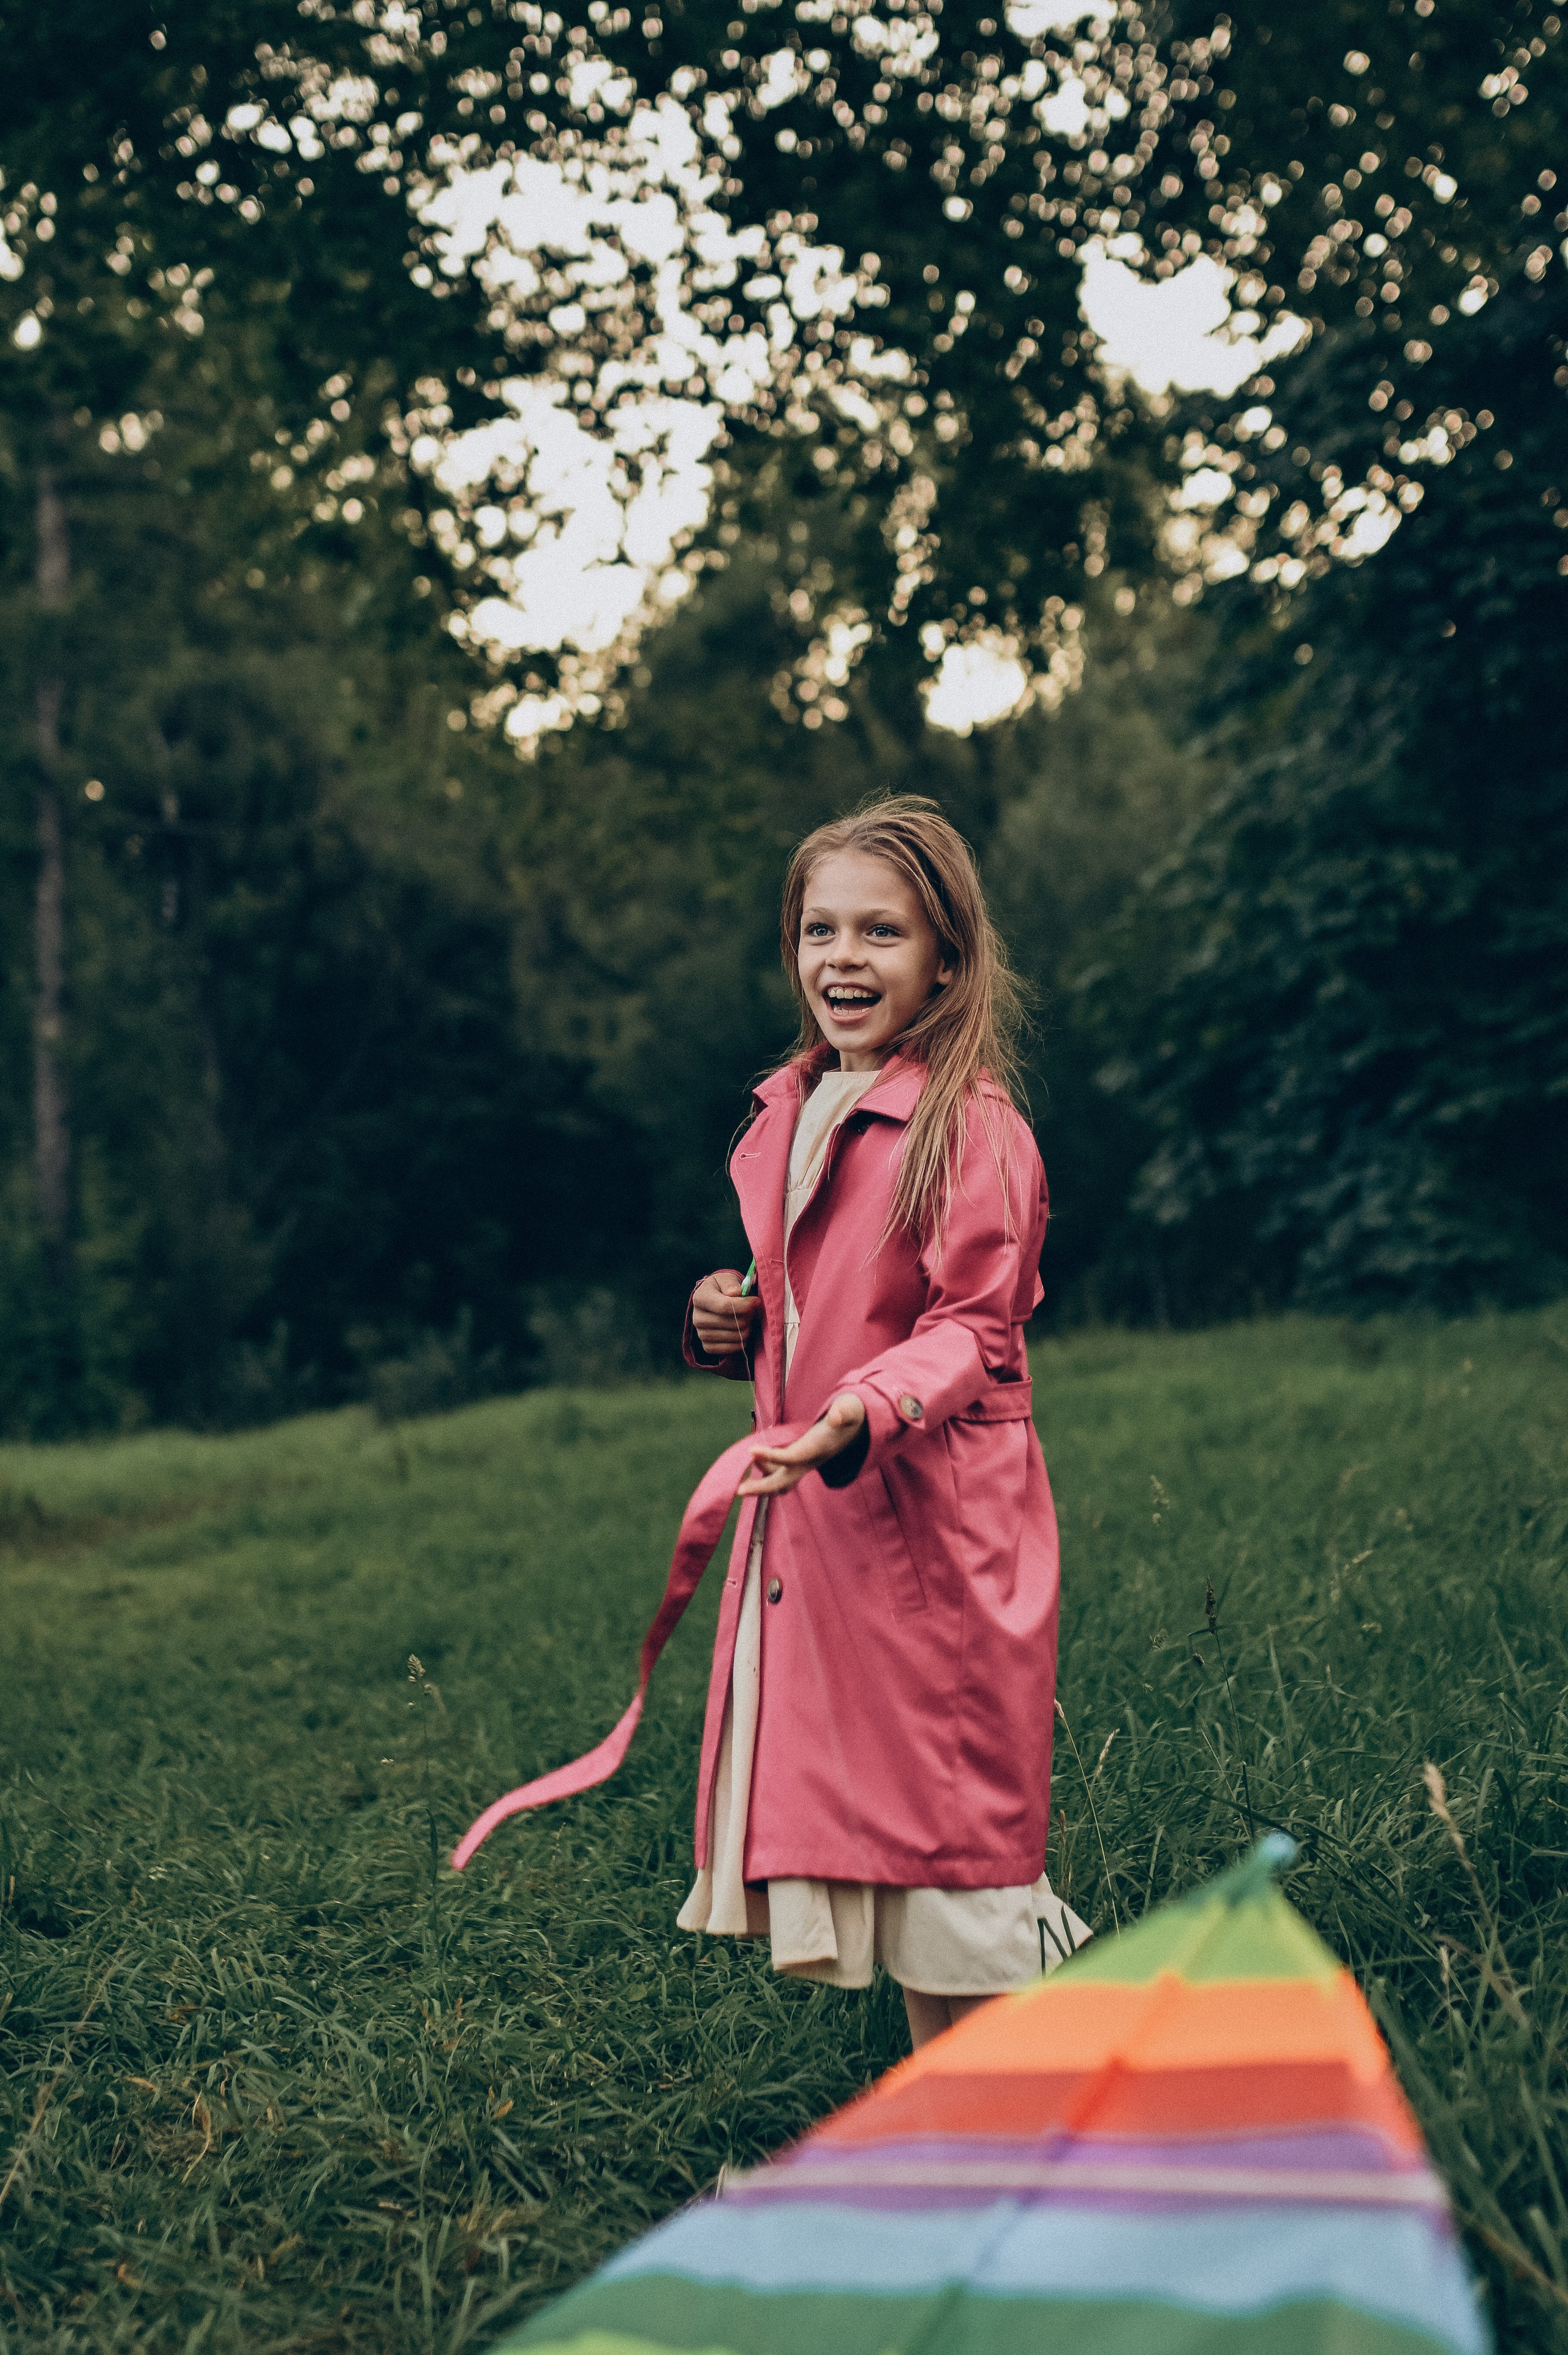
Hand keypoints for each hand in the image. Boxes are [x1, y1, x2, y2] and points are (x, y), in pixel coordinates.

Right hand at [691, 1268, 760, 1360]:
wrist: (714, 1303)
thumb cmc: (723, 1289)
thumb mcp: (726, 1279)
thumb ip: (731, 1283)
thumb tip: (735, 1292)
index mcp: (700, 1298)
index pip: (725, 1306)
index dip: (745, 1305)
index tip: (756, 1301)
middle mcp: (697, 1318)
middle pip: (733, 1322)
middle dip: (749, 1316)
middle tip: (752, 1311)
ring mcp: (701, 1334)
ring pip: (735, 1336)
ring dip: (747, 1329)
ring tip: (747, 1320)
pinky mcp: (707, 1347)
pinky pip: (730, 1349)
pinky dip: (741, 1342)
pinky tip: (742, 1332)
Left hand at [738, 1392, 865, 1496]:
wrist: (857, 1426)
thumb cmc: (850, 1414)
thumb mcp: (851, 1408)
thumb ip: (845, 1411)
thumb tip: (837, 1415)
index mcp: (818, 1448)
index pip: (793, 1457)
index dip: (772, 1457)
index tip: (751, 1450)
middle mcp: (810, 1461)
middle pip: (785, 1482)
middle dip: (762, 1488)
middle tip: (738, 1490)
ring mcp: (805, 1463)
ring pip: (780, 1480)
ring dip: (762, 1477)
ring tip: (750, 1456)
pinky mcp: (800, 1460)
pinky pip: (780, 1472)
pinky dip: (766, 1467)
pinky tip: (756, 1455)